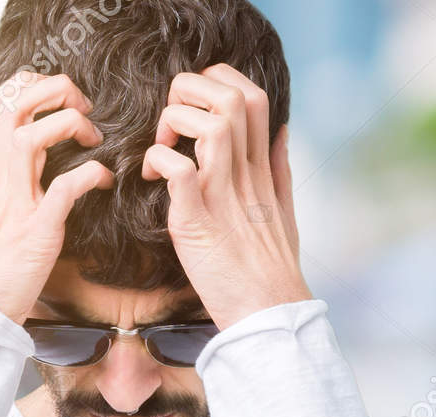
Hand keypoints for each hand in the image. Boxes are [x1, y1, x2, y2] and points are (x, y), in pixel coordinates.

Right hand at [0, 72, 112, 322]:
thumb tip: (30, 149)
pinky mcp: (35, 230)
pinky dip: (90, 176)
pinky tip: (104, 180)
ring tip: (91, 138)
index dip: (31, 85)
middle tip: (82, 109)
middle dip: (54, 91)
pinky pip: (65, 188)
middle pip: (12, 104)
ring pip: (30, 136)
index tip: (62, 100)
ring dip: (69, 126)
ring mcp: (14, 201)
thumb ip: (7, 173)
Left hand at [141, 64, 310, 330]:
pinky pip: (178, 169)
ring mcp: (223, 196)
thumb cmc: (271, 271)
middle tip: (171, 121)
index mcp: (262, 170)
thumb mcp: (284, 212)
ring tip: (161, 146)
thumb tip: (281, 130)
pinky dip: (157, 161)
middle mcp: (246, 175)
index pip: (253, 96)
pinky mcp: (197, 221)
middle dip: (190, 91)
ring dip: (174, 122)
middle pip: (231, 97)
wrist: (268, 316)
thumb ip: (279, 168)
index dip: (219, 82)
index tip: (195, 104)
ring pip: (209, 123)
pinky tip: (150, 177)